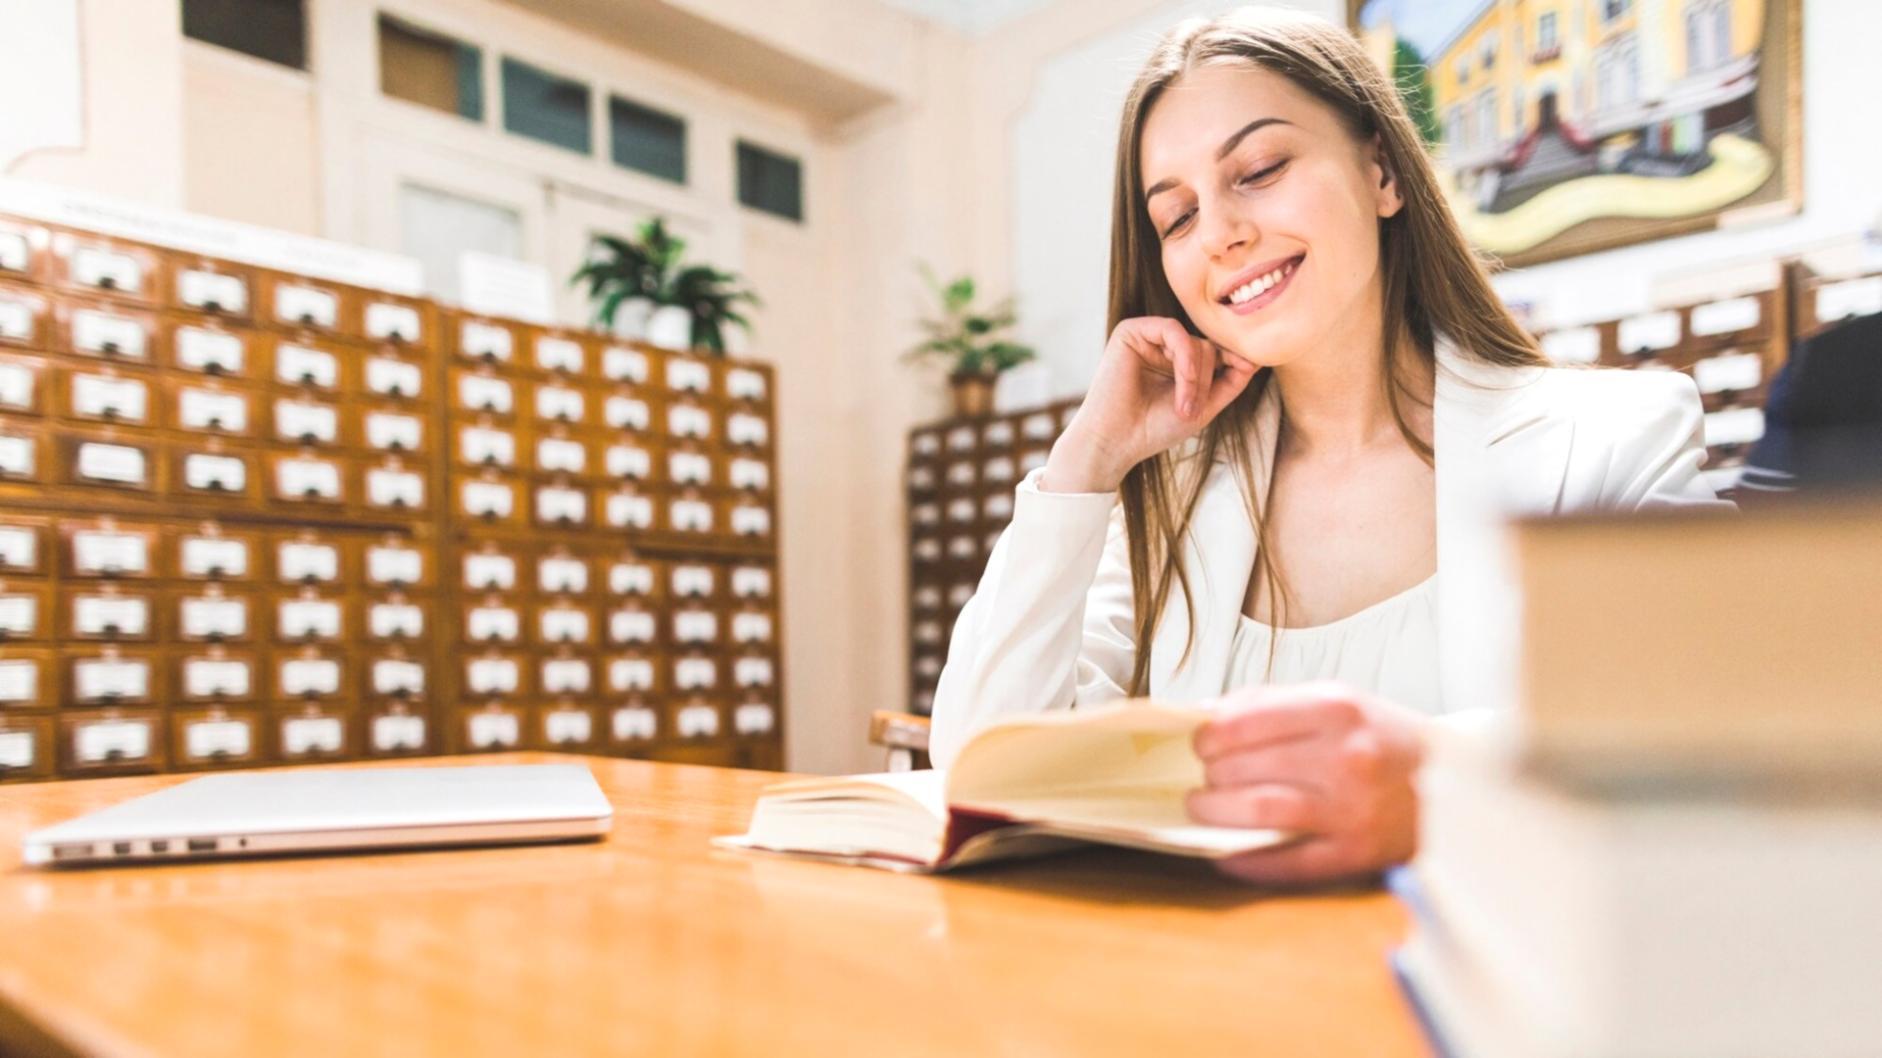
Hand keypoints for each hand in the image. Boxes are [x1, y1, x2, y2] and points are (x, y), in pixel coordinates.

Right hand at [1040, 317, 1258, 492]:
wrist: (1115, 442)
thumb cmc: (1153, 429)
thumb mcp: (1204, 407)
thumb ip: (1230, 381)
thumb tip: (1256, 356)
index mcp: (1176, 363)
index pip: (1215, 352)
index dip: (1233, 359)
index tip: (1246, 369)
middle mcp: (1162, 347)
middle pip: (1207, 346)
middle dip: (1208, 378)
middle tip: (1194, 410)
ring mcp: (1146, 337)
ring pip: (1194, 340)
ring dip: (1197, 375)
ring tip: (1185, 407)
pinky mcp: (1131, 331)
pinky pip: (1174, 330)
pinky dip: (1184, 358)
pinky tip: (1182, 383)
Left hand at [1187, 681, 1427, 885]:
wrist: (1457, 783)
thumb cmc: (1384, 738)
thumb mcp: (1338, 701)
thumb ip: (1273, 704)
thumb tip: (1208, 716)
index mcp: (1337, 709)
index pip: (1246, 721)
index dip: (1210, 736)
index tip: (1199, 744)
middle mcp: (1345, 757)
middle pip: (1248, 766)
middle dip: (1210, 775)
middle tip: (1201, 778)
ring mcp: (1352, 808)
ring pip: (1261, 810)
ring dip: (1217, 812)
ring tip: (1202, 808)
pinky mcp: (1357, 852)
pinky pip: (1288, 861)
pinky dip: (1248, 859)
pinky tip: (1225, 854)